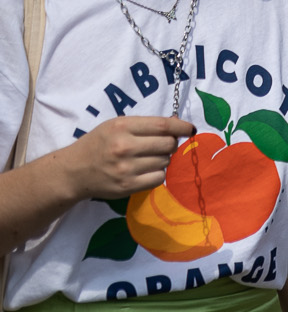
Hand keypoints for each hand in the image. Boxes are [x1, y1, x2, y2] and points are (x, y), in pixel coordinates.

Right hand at [59, 116, 194, 200]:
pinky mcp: (127, 186)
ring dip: (163, 159)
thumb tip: (177, 125)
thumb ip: (144, 125)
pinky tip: (146, 170)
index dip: (181, 127)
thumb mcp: (116, 126)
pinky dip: (157, 173)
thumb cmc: (98, 144)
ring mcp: (126, 168)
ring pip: (165, 161)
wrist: (73, 172)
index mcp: (121, 127)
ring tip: (147, 158)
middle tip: (162, 145)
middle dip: (171, 144)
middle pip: (168, 144)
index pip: (163, 126)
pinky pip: (159, 178)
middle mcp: (124, 147)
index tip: (190, 129)